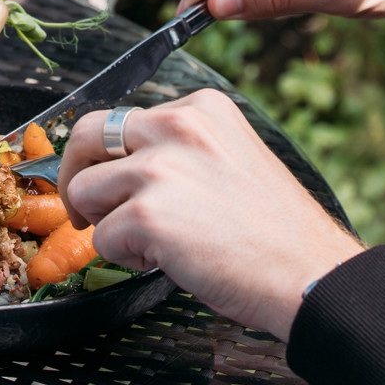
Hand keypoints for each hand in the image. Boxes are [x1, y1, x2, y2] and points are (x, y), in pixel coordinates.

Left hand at [57, 89, 363, 340]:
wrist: (309, 276)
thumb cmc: (273, 231)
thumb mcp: (229, 158)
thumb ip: (177, 150)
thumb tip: (118, 163)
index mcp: (200, 108)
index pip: (122, 118)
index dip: (109, 156)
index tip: (114, 181)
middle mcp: (177, 125)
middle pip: (86, 134)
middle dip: (75, 174)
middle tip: (86, 208)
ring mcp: (159, 168)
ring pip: (85, 190)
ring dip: (104, 222)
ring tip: (148, 242)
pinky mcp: (145, 213)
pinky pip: (100, 238)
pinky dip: (124, 258)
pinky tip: (165, 260)